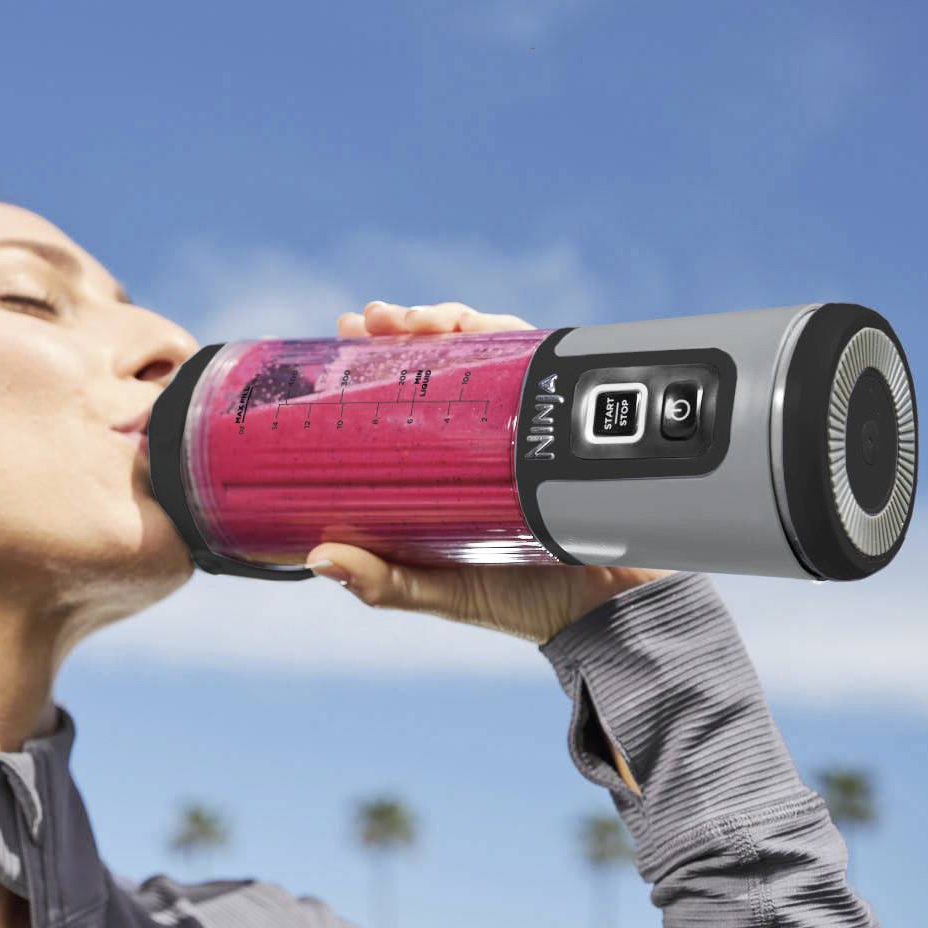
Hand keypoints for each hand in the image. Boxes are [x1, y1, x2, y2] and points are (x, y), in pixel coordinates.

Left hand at [303, 301, 675, 645]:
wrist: (608, 608)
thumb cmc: (520, 601)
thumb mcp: (437, 590)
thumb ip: (383, 582)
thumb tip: (320, 559)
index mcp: (440, 466)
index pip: (400, 392)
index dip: (371, 356)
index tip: (346, 330)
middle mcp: (479, 433)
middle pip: (438, 356)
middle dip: (404, 324)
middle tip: (376, 319)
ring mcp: (520, 418)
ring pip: (483, 345)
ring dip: (446, 319)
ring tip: (417, 321)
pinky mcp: (557, 413)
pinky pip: (533, 358)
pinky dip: (502, 331)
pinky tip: (476, 326)